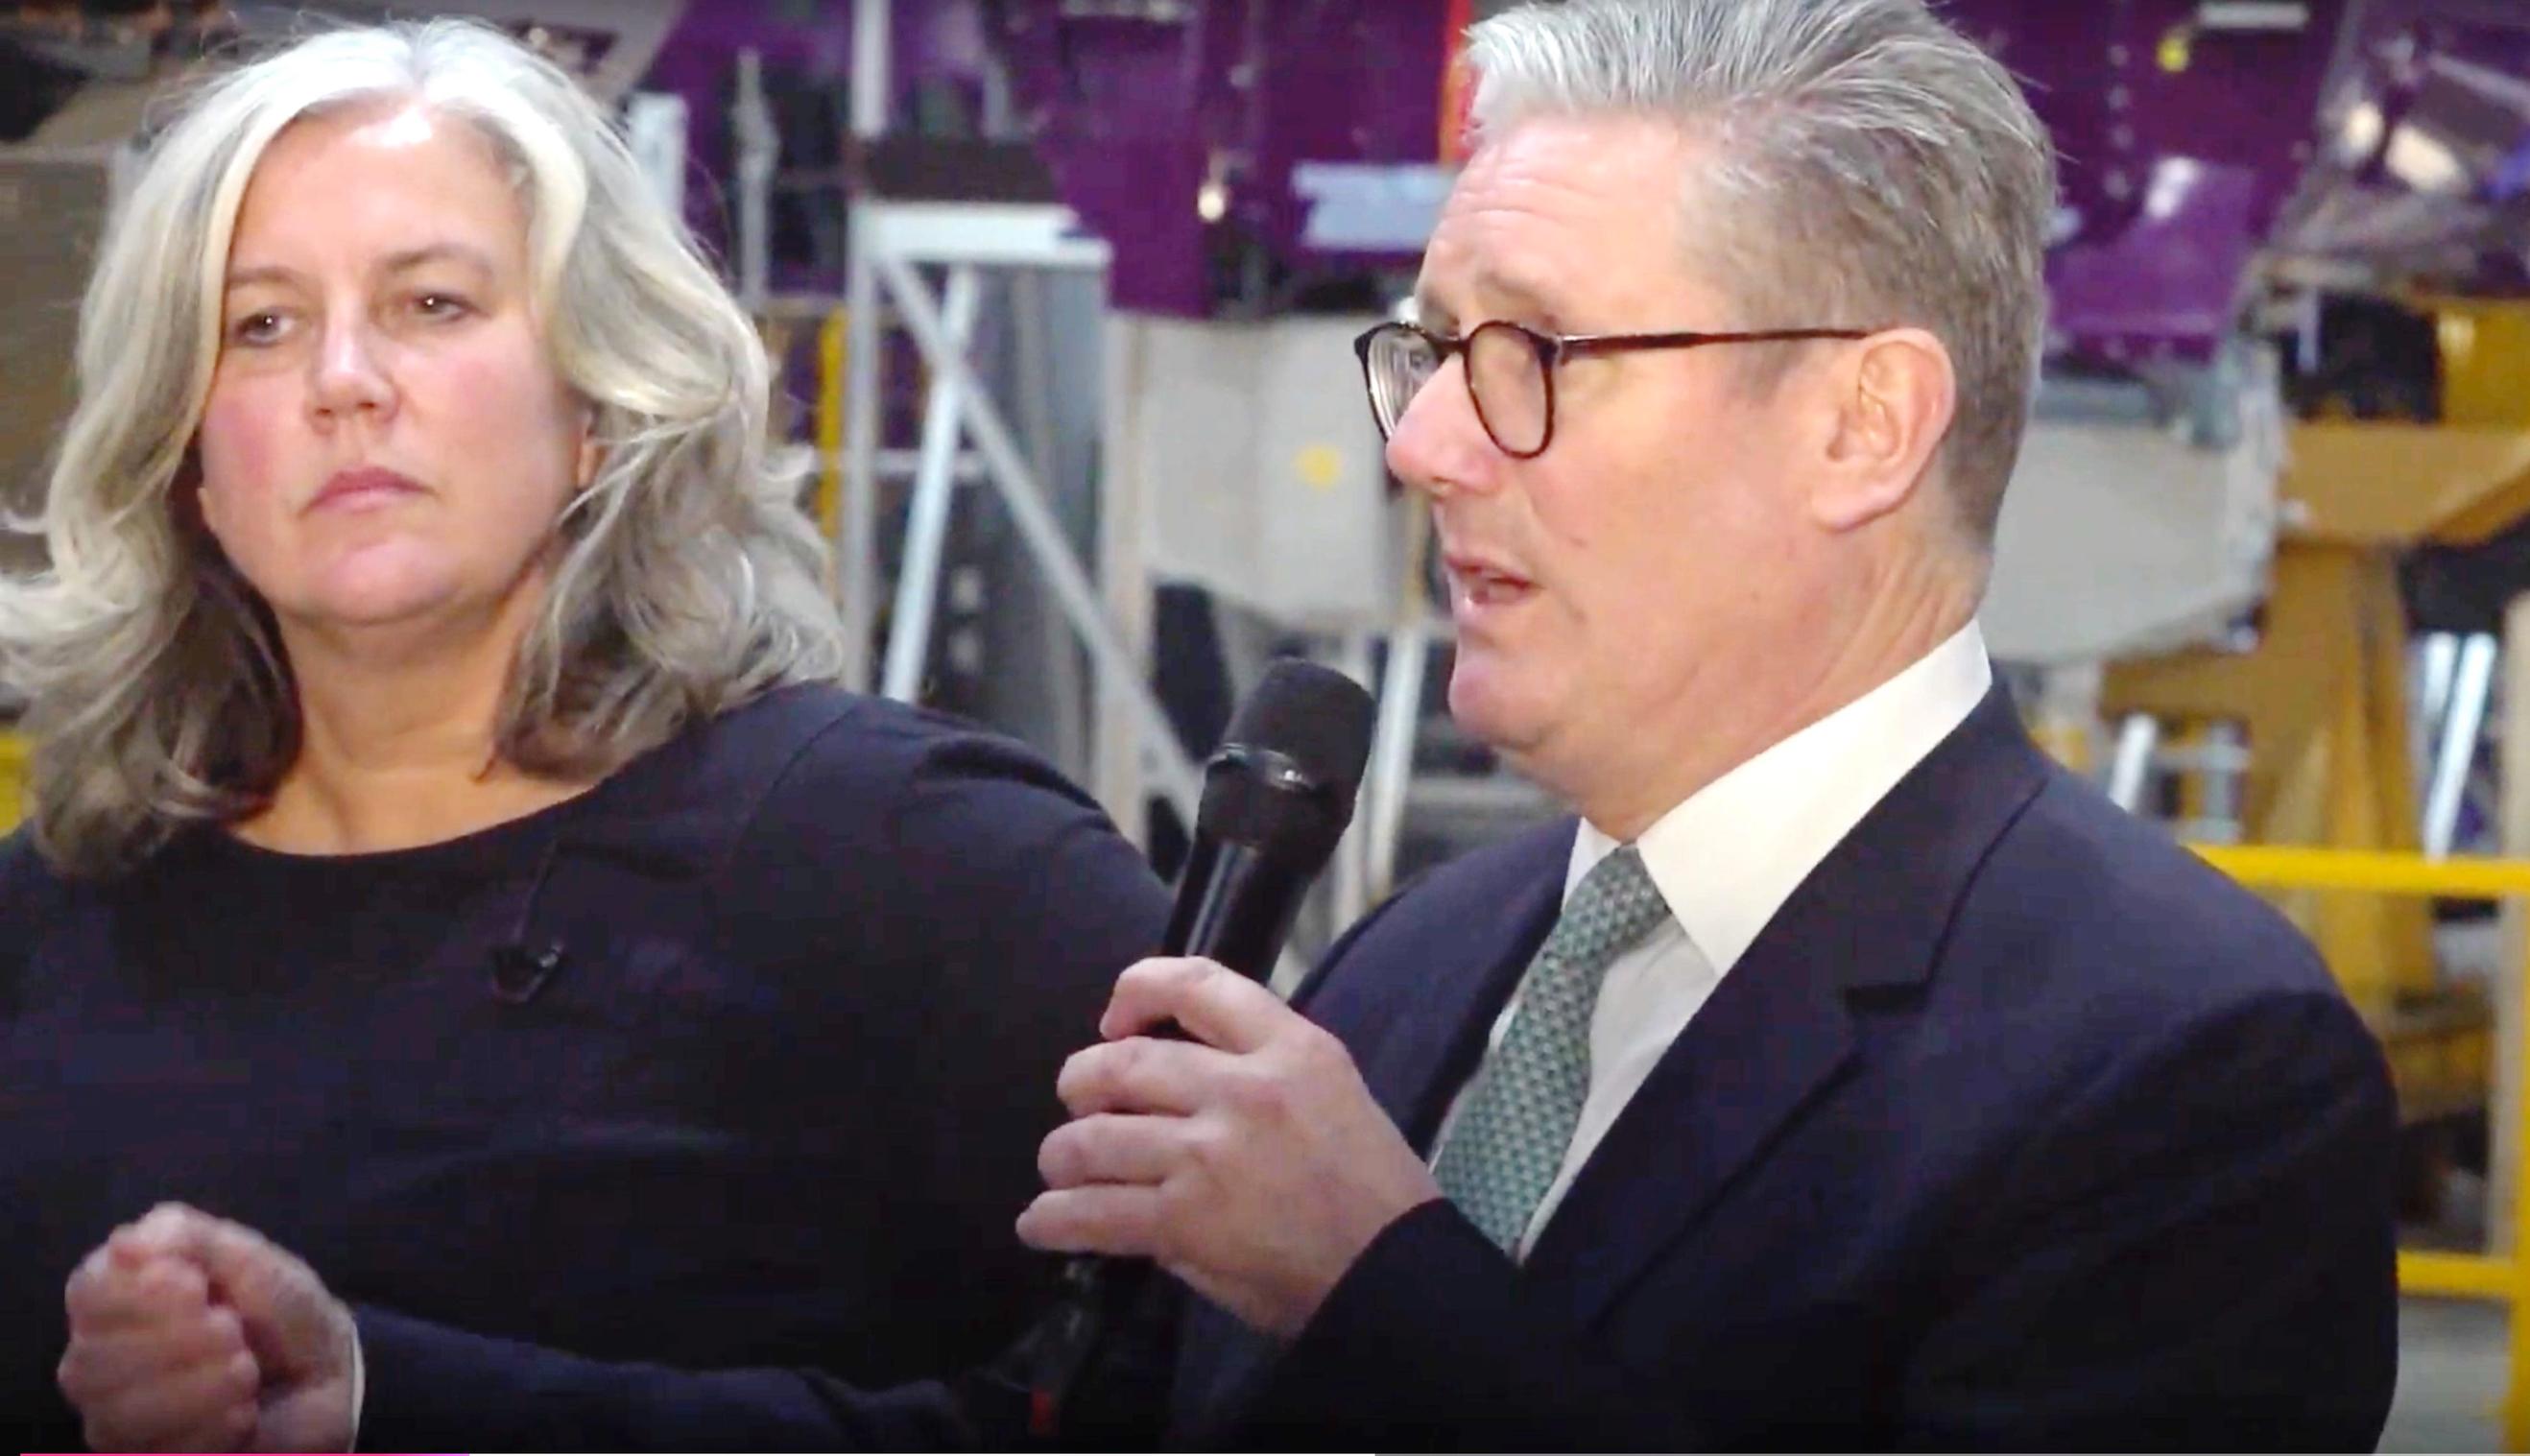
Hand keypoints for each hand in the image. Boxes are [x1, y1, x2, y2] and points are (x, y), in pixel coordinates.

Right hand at [63, 1204, 358, 1451]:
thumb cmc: (272, 1305)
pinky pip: (157, 1455)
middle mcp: (99, 1362)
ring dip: (197, 1389)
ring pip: (118, 1418)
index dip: (138, 1293)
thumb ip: (185, 1236)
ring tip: (245, 1369)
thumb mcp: (243, 1253)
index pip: (87, 1296)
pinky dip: (212, 1430)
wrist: (325, 1367)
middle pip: (90, 1365)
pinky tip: (244, 1411)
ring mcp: (118, 1420)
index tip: (197, 1287)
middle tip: (232, 1330)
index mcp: (114, 1299)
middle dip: (174, 1344)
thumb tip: (125, 1246)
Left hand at [1017, 957, 1441, 1336]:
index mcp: (1291, 1049)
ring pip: (1092, 1139)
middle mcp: (1244, 1090)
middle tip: (1079, 1105)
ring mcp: (1209, 1155)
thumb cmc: (1373, 1192)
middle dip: (1081, 1083)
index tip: (1116, 1020)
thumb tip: (1171, 1086)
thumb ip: (1258, 1072)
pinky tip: (1040, 1226)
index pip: (1197, 983)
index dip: (1136, 990)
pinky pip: (1091, 1212)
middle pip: (1122, 1063)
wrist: (1395, 1273)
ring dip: (1062, 1157)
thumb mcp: (1332, 1094)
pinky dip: (1053, 1220)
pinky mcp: (1184, 1220)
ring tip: (1061, 1170)